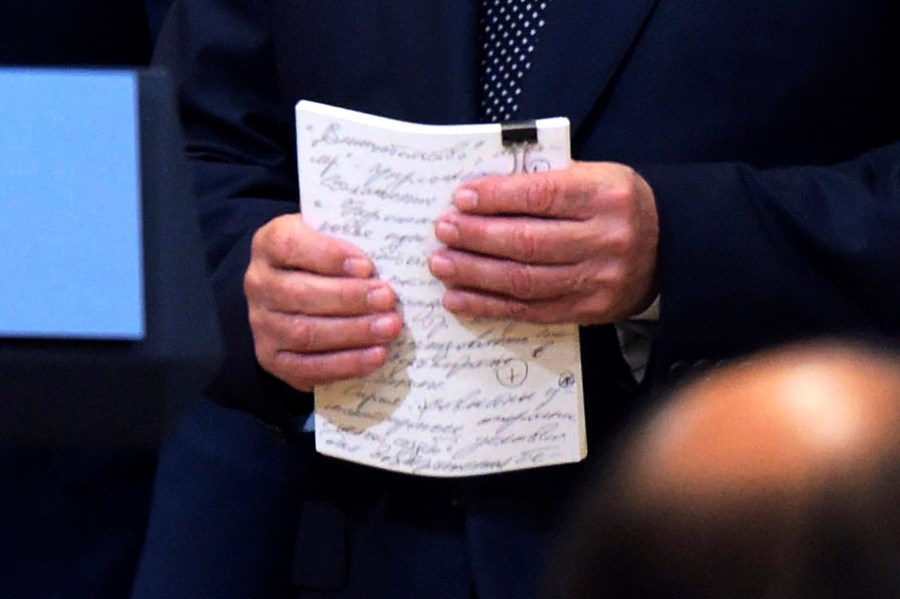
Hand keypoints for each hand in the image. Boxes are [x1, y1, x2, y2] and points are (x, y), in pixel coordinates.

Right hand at [244, 213, 402, 390]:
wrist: (299, 292)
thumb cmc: (326, 260)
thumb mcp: (332, 236)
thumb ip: (351, 239)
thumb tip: (388, 261)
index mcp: (269, 244)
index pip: (289, 245)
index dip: (328, 256)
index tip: (366, 266)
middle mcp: (258, 284)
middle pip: (300, 295)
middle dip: (350, 299)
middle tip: (388, 299)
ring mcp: (262, 324)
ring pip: (305, 333)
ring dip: (353, 332)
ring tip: (389, 328)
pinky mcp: (272, 359)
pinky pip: (307, 368)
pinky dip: (346, 364)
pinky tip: (376, 356)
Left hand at [427, 161, 657, 324]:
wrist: (671, 246)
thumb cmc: (617, 205)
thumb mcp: (595, 177)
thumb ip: (546, 183)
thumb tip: (481, 193)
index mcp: (605, 195)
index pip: (541, 196)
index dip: (497, 198)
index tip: (461, 198)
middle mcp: (605, 239)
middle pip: (528, 242)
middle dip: (477, 237)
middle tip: (443, 231)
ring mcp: (598, 280)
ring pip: (525, 281)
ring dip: (475, 274)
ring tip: (442, 264)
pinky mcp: (590, 310)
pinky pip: (531, 311)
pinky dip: (490, 306)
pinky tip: (460, 298)